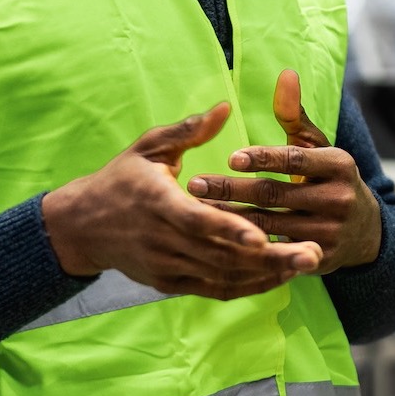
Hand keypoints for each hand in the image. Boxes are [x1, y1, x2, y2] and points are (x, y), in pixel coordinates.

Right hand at [41, 102, 322, 299]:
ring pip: (222, 276)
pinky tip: (278, 276)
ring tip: (307, 264)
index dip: (231, 229)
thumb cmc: (121, 177)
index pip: (197, 221)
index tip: (264, 235)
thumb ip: (188, 130)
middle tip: (312, 253)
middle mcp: (162, 241)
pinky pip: (214, 288)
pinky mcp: (170, 282)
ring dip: (266, 274)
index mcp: (157, 203)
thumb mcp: (149, 146)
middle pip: (220, 255)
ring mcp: (166, 266)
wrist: (82, 226)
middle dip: (269, 257)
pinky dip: (247, 285)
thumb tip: (225, 107)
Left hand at [187, 69, 382, 273]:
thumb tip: (285, 74)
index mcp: (339, 164)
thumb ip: (295, 114)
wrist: (365, 232)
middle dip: (232, 189)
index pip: (296, 158)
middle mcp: (338, 198)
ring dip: (230, 217)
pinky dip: (245, 244)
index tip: (231, 156)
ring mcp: (329, 232)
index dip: (263, 158)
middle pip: (276, 193)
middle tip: (195, 184)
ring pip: (269, 224)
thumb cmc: (331, 177)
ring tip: (196, 209)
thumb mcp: (318, 146)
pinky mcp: (318, 259)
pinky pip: (273, 251)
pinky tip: (218, 237)